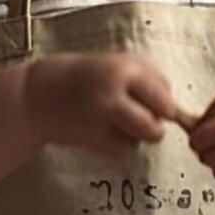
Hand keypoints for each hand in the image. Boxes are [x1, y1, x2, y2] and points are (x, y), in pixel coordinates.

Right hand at [21, 53, 177, 159]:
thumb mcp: (115, 63)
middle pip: (158, 123)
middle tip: (139, 117)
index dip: (164, 105)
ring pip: (143, 138)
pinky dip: (120, 146)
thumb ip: (148, 79)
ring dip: (138, 135)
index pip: (165, 95)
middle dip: (154, 125)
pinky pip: (125, 151)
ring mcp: (101, 118)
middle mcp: (113, 92)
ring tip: (119, 123)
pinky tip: (102, 131)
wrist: (37, 95)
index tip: (155, 105)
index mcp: (123, 68)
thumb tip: (177, 111)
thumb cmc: (83, 76)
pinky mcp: (91, 139)